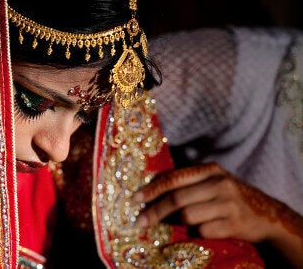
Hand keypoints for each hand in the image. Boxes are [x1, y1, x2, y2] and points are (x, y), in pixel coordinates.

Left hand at [132, 162, 302, 266]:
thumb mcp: (211, 183)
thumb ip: (187, 184)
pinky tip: (204, 230)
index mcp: (210, 170)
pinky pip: (203, 231)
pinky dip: (198, 233)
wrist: (268, 216)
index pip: (174, 178)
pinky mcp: (235, 223)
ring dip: (178, 223)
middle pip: (177, 199)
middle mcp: (221, 183)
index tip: (134, 199)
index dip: (152, 189)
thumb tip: (148, 192)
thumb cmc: (229, 198)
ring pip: (188, 216)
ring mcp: (229, 203)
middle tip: (140, 221)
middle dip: (154, 211)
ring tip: (179, 224)